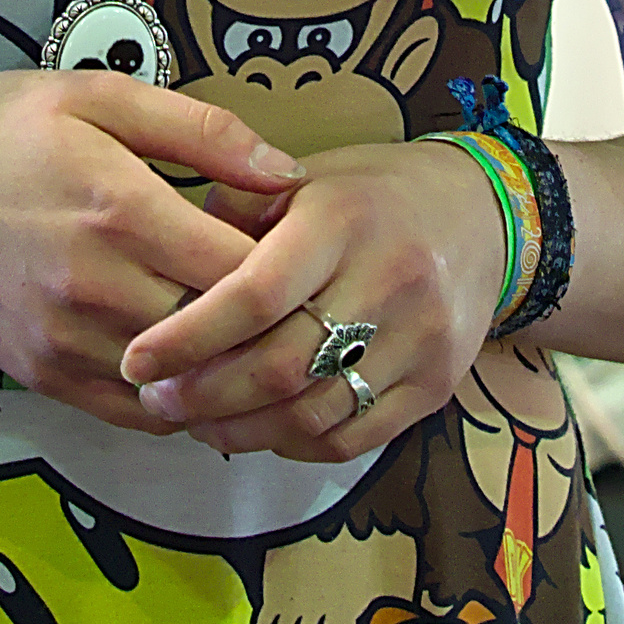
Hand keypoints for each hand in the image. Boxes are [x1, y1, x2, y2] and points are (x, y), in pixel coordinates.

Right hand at [0, 70, 302, 433]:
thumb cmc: (4, 129)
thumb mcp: (99, 97)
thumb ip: (201, 131)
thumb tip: (287, 174)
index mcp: (122, 209)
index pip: (244, 269)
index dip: (288, 265)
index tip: (298, 249)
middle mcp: (97, 287)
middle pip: (221, 333)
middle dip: (266, 320)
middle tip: (288, 298)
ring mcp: (68, 341)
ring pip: (184, 382)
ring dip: (224, 366)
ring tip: (249, 336)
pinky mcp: (45, 377)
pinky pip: (135, 412)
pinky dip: (176, 399)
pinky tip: (195, 369)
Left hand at [118, 138, 507, 462]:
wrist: (485, 219)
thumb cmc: (371, 195)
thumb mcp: (303, 179)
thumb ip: (235, 216)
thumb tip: (164, 266)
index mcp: (341, 220)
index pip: (254, 294)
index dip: (188, 335)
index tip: (137, 358)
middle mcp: (387, 281)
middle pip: (280, 366)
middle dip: (204, 394)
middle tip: (156, 397)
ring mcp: (419, 342)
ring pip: (313, 413)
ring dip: (241, 430)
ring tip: (196, 420)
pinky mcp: (437, 387)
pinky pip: (353, 438)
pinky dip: (294, 444)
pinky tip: (259, 429)